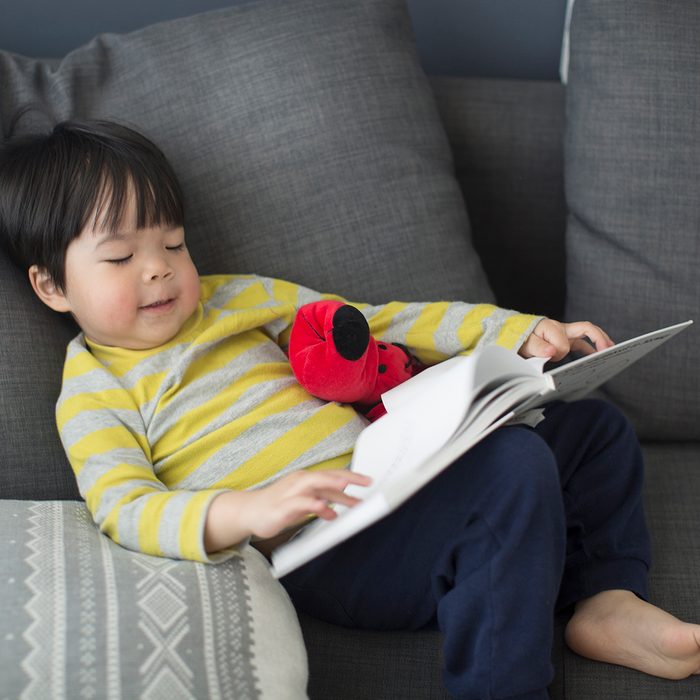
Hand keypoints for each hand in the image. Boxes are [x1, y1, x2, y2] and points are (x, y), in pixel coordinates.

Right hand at [240, 469, 371, 539]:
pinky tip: (324, 509)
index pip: (332, 475)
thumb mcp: (305, 503)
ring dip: (329, 484)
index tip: (368, 481)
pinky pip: (299, 503)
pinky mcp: (282, 507)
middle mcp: (300, 482)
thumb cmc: (278, 505)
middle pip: (326, 476)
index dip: (351, 477)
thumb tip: (340, 505)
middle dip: (347, 478)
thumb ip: (322, 502)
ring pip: (313, 484)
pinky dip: (312, 504)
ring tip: (345, 486)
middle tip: (366, 482)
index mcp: (307, 480)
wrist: (250, 512)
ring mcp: (290, 492)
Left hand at [518, 319, 613, 361]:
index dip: (559, 352)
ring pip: (586, 336)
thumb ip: (537, 346)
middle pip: (586, 328)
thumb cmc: (518, 337)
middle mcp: (561, 329)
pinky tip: (595, 357)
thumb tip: (553, 351)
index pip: (563, 343)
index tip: (551, 357)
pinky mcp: (563, 340)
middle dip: (599, 337)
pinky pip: (580, 343)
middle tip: (609, 349)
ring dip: (598, 342)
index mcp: (551, 327)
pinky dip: (588, 349)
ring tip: (610, 352)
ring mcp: (564, 334)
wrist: (511, 333)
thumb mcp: (524, 342)